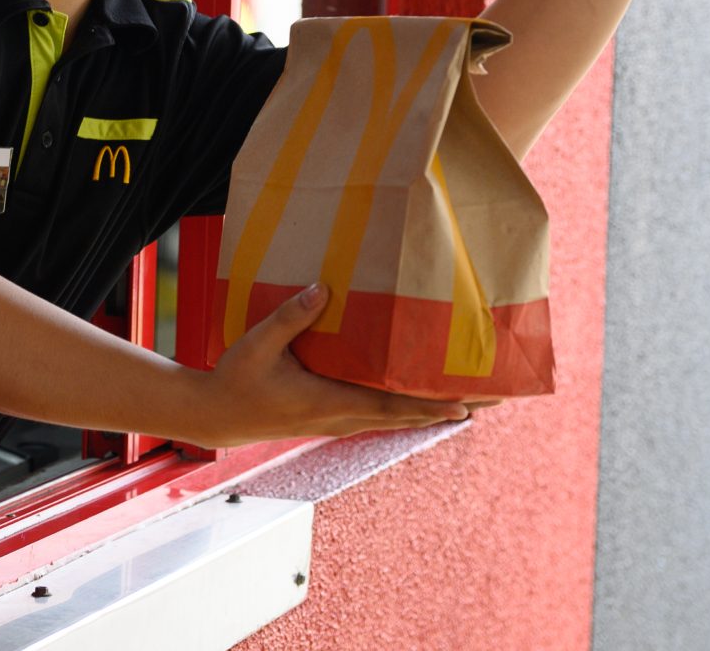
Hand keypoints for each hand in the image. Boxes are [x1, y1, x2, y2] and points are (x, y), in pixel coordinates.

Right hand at [193, 285, 480, 446]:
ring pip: (397, 419)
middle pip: (407, 416)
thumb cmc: (236, 380)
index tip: (466, 402)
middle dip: (449, 408)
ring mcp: (339, 421)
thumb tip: (324, 288)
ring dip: (433, 411)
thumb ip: (290, 316)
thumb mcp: (258, 344)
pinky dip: (408, 410)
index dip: (430, 404)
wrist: (218, 416)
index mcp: (329, 401)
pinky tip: (421, 402)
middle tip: (491, 398)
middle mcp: (342, 417)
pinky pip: (381, 416)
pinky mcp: (332, 418)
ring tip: (471, 401)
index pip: (391, 405)